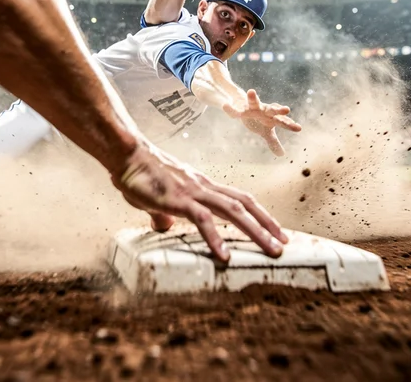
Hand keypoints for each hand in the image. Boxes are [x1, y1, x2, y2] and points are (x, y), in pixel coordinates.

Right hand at [112, 140, 288, 261]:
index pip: (239, 199)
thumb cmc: (140, 175)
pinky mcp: (178, 199)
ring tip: (271, 251)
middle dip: (267, 225)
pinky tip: (225, 256)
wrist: (127, 155)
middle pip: (244, 204)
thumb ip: (165, 213)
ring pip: (233, 211)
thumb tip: (165, 226)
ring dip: (256, 231)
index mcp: (202, 187)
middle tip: (284, 245)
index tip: (275, 231)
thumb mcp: (157, 199)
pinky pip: (202, 219)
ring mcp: (193, 192)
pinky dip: (216, 238)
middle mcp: (204, 187)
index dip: (260, 214)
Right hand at [222, 89, 301, 155]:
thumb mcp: (265, 132)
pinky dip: (229, 108)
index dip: (289, 124)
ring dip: (252, 97)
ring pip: (253, 101)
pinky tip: (225, 105)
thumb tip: (282, 154)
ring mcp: (251, 107)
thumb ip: (273, 142)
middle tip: (287, 110)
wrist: (244, 107)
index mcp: (271, 118)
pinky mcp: (239, 108)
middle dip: (279, 110)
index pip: (282, 122)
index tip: (298, 128)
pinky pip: (234, 109)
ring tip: (250, 91)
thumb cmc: (258, 120)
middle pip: (272, 110)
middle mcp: (263, 110)